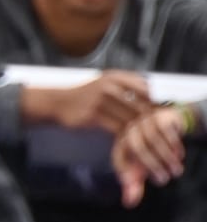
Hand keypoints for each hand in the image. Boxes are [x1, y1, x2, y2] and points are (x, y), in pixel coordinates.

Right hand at [21, 71, 155, 133]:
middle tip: (159, 135)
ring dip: (140, 133)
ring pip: (130, 119)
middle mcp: (109, 85)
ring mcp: (101, 100)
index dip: (157, 104)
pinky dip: (126, 138)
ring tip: (148, 143)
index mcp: (115, 76)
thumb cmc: (85, 96)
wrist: (59, 103)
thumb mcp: (105, 84)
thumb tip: (153, 100)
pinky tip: (130, 145)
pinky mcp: (94, 115)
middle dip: (151, 123)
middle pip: (140, 106)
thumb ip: (127, 89)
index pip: (145, 89)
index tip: (164, 117)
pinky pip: (117, 129)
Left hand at [113, 104, 188, 206]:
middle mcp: (130, 128)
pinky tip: (180, 155)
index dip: (125, 172)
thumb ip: (135, 184)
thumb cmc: (152, 150)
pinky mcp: (160, 115)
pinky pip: (167, 131)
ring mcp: (145, 119)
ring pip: (155, 140)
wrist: (171, 126)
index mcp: (121, 141)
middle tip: (165, 180)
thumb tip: (128, 204)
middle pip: (138, 147)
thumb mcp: (143, 168)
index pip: (119, 157)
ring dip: (167, 158)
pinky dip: (174, 145)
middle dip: (152, 165)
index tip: (135, 184)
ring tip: (177, 171)